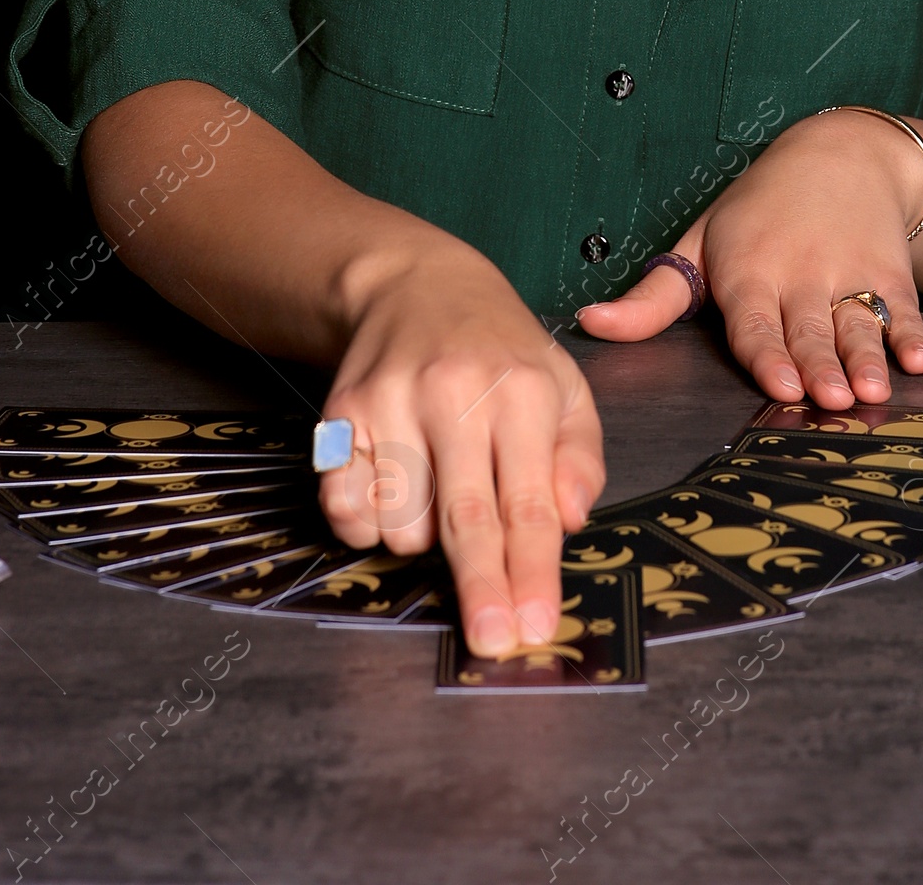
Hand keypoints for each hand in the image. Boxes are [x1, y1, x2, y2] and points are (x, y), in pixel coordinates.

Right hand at [316, 227, 603, 659]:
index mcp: (523, 391)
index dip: (532, 571)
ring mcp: (392, 402)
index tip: (535, 625)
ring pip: (403, 525)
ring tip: (439, 484)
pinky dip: (369, 522)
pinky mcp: (342, 414)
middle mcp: (455, 394)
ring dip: (423, 537)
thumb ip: (580, 457)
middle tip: (491, 639)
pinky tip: (393, 487)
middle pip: (465, 517)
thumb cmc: (501, 351)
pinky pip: (349, 508)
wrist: (417, 283)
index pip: (529, 501)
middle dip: (481, 587)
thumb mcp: (564, 387)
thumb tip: (570, 521)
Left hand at [576, 109, 922, 406]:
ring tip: (873, 388)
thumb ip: (654, 298)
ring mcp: (850, 274)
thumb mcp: (702, 242)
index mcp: (748, 272)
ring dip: (866, 357)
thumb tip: (589, 325)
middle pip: (809, 330)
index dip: (766, 353)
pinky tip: (920, 360)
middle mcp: (800, 275)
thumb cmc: (758, 212)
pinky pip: (903, 310)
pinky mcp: (890, 273)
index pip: (754, 321)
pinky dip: (913, 335)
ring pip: (856, 324)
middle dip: (819, 365)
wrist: (842, 154)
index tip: (776, 384)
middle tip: (829, 398)